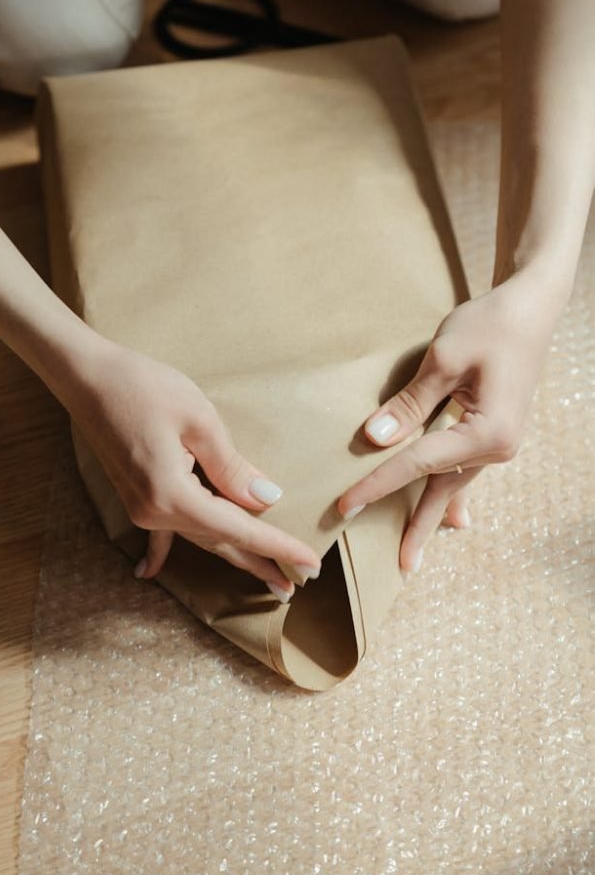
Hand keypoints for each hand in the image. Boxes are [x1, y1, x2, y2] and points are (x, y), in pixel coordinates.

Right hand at [66, 340, 320, 597]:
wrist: (87, 376)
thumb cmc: (143, 387)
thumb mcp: (199, 420)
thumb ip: (232, 467)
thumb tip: (266, 500)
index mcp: (173, 495)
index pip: (238, 528)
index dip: (278, 546)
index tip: (310, 565)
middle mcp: (155, 511)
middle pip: (220, 542)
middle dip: (259, 562)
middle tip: (295, 588)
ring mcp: (142, 507)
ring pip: (199, 536)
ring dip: (232, 554)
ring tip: (265, 575)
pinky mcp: (135, 495)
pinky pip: (158, 530)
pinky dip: (160, 552)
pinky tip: (149, 573)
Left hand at [338, 273, 560, 571]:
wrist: (531, 307)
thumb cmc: (489, 325)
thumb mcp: (443, 360)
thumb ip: (409, 405)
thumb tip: (374, 441)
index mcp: (487, 433)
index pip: (418, 465)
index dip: (377, 485)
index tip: (344, 507)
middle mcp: (498, 447)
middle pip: (442, 491)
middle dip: (418, 528)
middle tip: (399, 568)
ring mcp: (498, 443)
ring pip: (452, 484)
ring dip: (430, 515)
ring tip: (412, 551)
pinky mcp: (491, 433)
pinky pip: (462, 470)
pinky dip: (448, 493)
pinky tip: (451, 519)